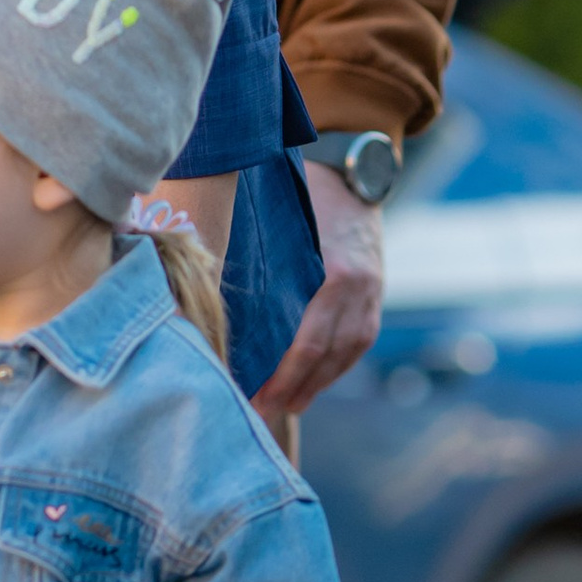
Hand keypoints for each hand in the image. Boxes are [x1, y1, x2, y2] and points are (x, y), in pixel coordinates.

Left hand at [254, 159, 386, 425]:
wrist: (349, 168)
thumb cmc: (297, 193)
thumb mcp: (270, 226)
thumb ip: (247, 265)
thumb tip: (204, 298)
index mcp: (329, 274)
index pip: (304, 345)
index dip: (279, 379)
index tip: (251, 398)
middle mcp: (357, 288)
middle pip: (326, 357)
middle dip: (294, 391)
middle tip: (261, 414)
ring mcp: (372, 291)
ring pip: (347, 352)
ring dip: (317, 384)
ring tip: (288, 407)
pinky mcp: (377, 291)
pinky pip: (360, 339)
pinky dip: (338, 365)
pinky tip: (316, 380)